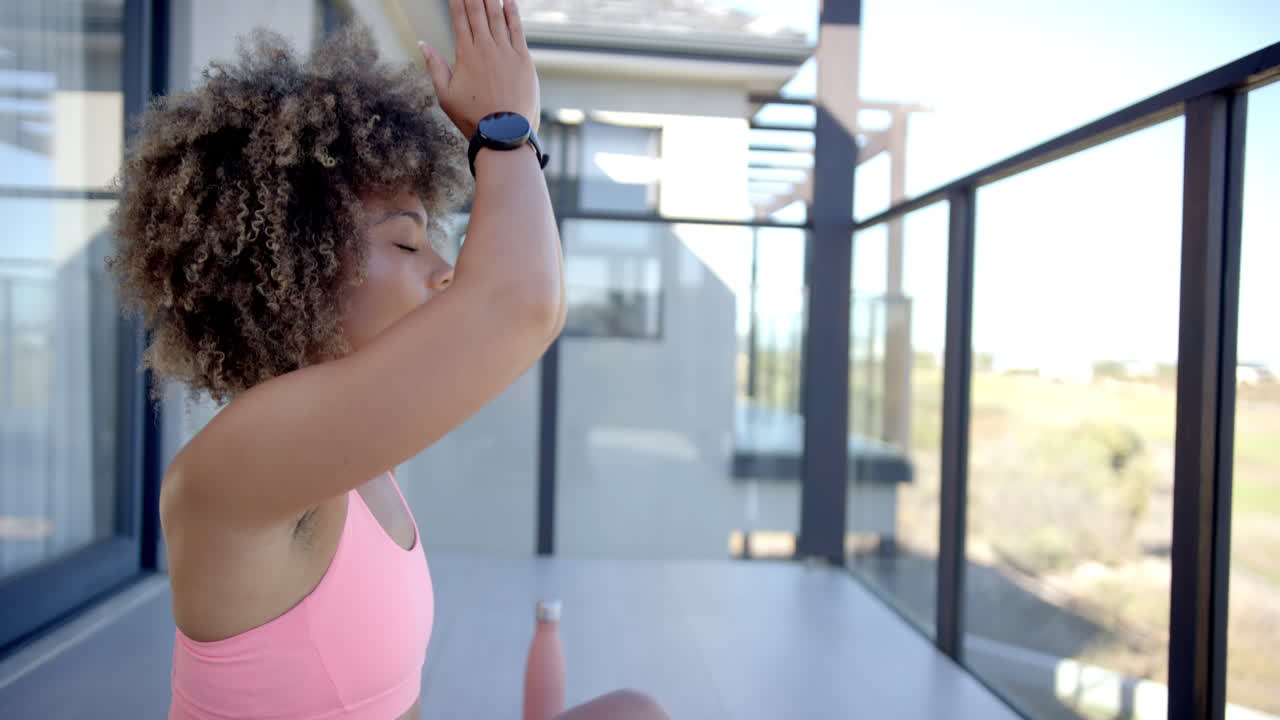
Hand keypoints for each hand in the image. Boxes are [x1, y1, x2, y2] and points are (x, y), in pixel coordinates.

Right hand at [420, 0, 540, 139]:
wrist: (504, 134)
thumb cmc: (472, 118)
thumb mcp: (445, 95)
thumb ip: (435, 66)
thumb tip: (422, 43)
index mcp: (465, 55)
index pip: (459, 19)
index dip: (457, 0)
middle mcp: (485, 48)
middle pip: (478, 12)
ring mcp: (506, 52)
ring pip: (497, 16)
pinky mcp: (523, 60)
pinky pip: (517, 30)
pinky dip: (512, 13)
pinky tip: (508, 0)